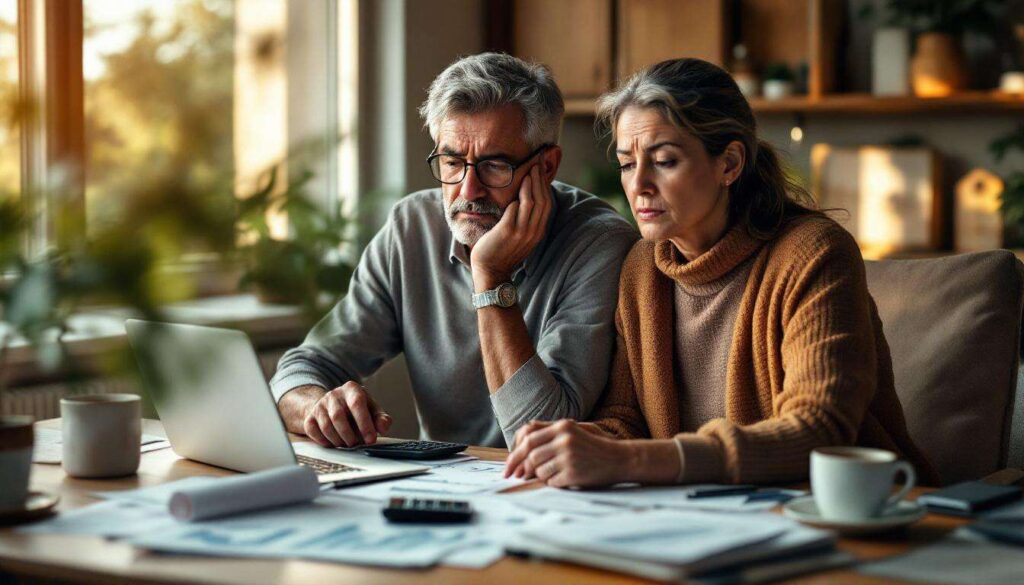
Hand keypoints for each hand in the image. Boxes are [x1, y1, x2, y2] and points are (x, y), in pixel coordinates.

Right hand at [302, 381, 391, 447]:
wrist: (333, 407)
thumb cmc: (358, 411)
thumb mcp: (373, 411)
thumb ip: (381, 419)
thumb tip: (383, 427)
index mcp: (352, 389)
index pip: (357, 404)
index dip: (364, 423)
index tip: (370, 439)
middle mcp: (334, 394)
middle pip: (338, 416)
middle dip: (349, 435)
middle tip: (357, 444)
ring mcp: (320, 405)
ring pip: (326, 426)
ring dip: (338, 440)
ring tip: (347, 444)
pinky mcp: (310, 417)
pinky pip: (314, 432)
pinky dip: (325, 441)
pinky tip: (334, 443)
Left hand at [470, 164, 550, 289]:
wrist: (490, 270)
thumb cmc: (501, 250)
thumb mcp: (519, 235)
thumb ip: (524, 219)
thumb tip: (524, 199)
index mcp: (538, 232)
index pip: (548, 204)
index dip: (546, 186)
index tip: (542, 171)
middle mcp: (533, 232)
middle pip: (542, 200)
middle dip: (540, 180)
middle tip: (536, 164)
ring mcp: (521, 232)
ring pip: (531, 202)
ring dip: (530, 184)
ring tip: (528, 171)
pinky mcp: (507, 231)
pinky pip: (514, 209)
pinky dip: (517, 196)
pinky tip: (515, 187)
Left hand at [503, 419, 630, 487]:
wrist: (620, 459)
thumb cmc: (593, 448)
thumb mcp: (573, 433)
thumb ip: (549, 435)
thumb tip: (520, 448)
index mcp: (562, 426)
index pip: (528, 437)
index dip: (515, 452)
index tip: (508, 465)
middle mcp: (564, 439)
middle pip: (530, 454)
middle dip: (519, 466)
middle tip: (512, 476)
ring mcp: (569, 456)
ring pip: (538, 469)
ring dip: (540, 474)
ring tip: (554, 472)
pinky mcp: (573, 472)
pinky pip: (551, 481)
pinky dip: (553, 482)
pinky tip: (564, 478)